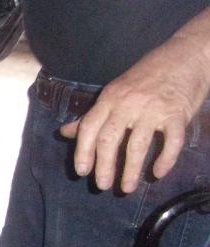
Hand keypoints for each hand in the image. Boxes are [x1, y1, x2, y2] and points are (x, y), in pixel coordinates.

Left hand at [59, 34, 209, 192]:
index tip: (82, 172)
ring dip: (131, 170)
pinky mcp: (178, 113)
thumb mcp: (115, 91)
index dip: (83, 151)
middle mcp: (129, 103)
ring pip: (138, 144)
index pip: (89, 127)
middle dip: (104, 166)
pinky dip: (166, 159)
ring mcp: (154, 108)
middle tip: (102, 186)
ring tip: (126, 188)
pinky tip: (158, 173)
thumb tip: (64, 132)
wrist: (187, 54)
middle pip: (110, 139)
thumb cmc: (147, 75)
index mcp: (110, 98)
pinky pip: (172, 140)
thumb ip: (92, 115)